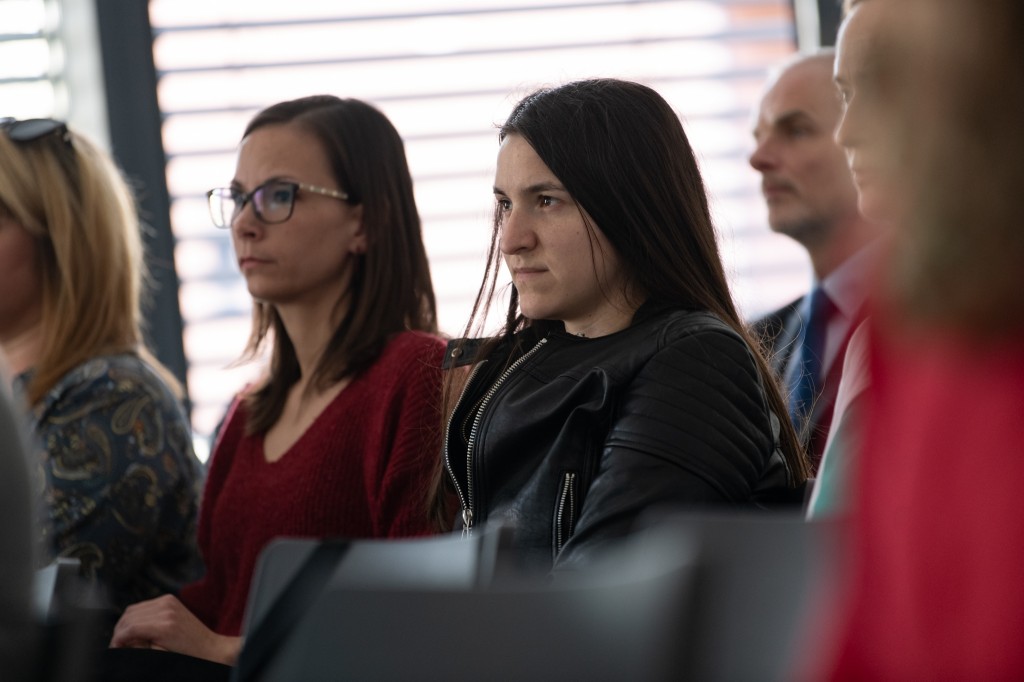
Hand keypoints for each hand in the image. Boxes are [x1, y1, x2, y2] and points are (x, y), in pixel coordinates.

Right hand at [110, 594, 241, 664]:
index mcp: (164, 625)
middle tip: (117, 646)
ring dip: (126, 623)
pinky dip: (136, 616)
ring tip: (125, 638)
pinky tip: (137, 628)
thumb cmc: (188, 657)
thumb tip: (123, 642)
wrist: (210, 648)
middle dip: (119, 632)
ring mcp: (168, 601)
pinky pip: (144, 605)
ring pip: (133, 609)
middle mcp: (166, 609)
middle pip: (128, 617)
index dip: (117, 640)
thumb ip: (139, 647)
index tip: (113, 650)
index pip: (129, 629)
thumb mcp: (160, 656)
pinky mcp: (170, 599)